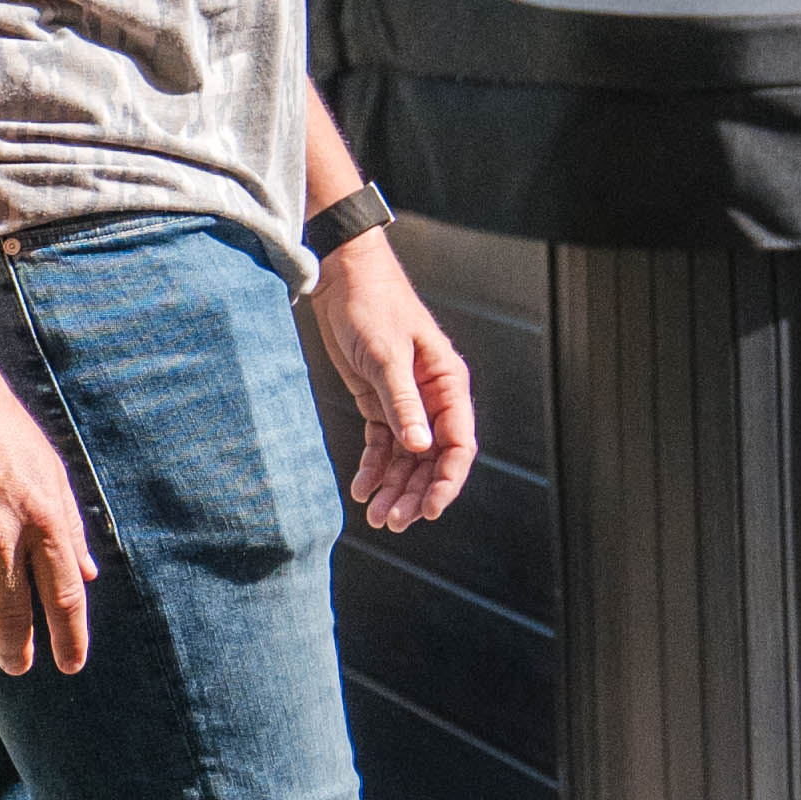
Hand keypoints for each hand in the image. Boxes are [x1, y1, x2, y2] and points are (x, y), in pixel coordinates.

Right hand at [0, 339, 95, 674]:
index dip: (70, 639)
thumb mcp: (52, 471)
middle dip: (17, 653)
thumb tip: (87, 577)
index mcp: (44, 518)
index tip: (70, 665)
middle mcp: (1, 534)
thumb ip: (70, 527)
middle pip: (14, 618)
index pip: (64, 597)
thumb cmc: (3, 431)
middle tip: (17, 666)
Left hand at [311, 237, 475, 529]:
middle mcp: (433, 398)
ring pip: (408, 458)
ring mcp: (407, 402)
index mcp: (448, 384)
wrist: (342, 277)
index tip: (431, 511)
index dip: (448, 481)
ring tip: (375, 516)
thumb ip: (403, 403)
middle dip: (415, 493)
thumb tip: (421, 448)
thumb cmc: (372, 306)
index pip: (459, 444)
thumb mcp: (387, 356)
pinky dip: (374, 467)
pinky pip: (383, 444)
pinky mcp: (380, 401)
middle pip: (433, 459)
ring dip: (394, 487)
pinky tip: (362, 489)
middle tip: (393, 522)